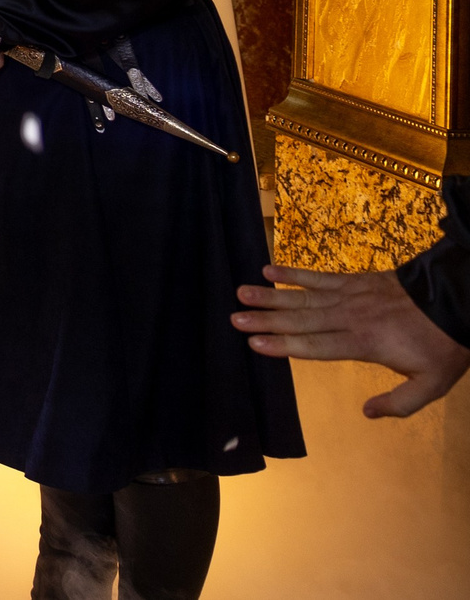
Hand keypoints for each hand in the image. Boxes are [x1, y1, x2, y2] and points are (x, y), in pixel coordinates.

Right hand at [234, 264, 469, 416]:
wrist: (457, 303)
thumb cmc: (441, 348)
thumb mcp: (431, 385)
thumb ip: (399, 403)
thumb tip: (367, 412)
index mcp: (364, 343)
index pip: (317, 346)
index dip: (285, 345)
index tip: (255, 343)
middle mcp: (350, 317)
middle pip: (302, 319)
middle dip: (267, 319)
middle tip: (234, 317)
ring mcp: (350, 295)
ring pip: (304, 296)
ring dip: (272, 295)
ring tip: (242, 292)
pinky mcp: (354, 280)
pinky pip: (319, 277)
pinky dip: (294, 273)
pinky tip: (270, 269)